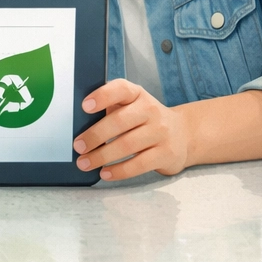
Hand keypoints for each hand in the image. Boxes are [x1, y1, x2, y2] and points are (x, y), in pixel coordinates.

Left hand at [73, 79, 191, 180]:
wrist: (182, 134)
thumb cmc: (145, 120)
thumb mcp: (131, 106)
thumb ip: (110, 109)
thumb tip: (79, 124)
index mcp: (138, 95)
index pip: (121, 89)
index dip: (102, 96)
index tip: (85, 107)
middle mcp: (151, 110)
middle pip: (120, 121)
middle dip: (95, 135)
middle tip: (78, 146)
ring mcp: (160, 132)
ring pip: (127, 145)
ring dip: (102, 156)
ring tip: (85, 163)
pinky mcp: (166, 154)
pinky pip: (139, 164)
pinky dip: (119, 170)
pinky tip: (105, 172)